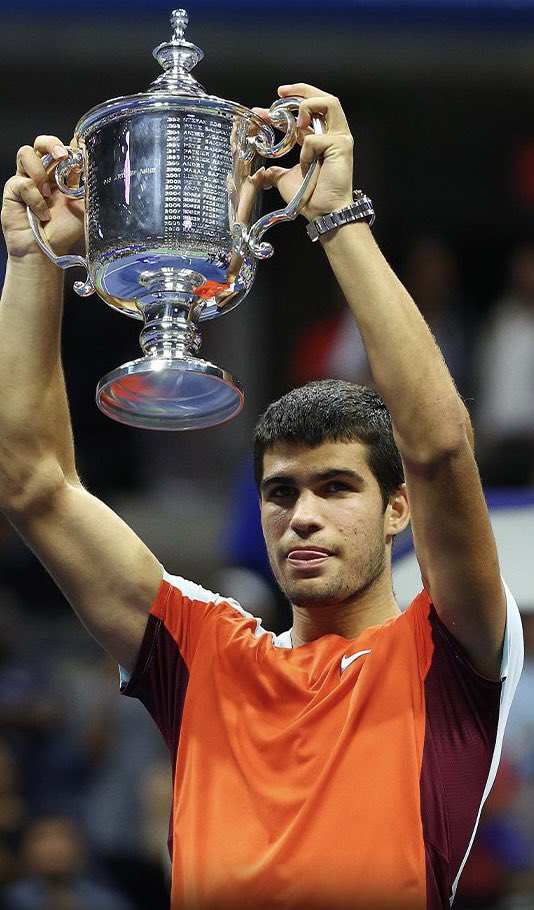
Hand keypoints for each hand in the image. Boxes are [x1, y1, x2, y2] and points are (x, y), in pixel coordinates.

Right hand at [2, 135, 84, 260]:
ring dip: (38, 170)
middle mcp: (43, 174)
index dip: (69, 143)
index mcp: (61, 175)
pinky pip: (21, 183)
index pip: (62, 149)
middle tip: (62, 155)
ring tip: (47, 192)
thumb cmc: (63, 232)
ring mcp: (26, 180)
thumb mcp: (84, 208)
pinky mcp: (13, 191)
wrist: (46, 251)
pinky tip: (41, 213)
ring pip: (25, 153)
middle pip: (40, 143)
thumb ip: (87, 188)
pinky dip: (34, 198)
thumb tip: (92, 167)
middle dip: (50, 143)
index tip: (80, 145)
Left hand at [253, 84, 354, 221]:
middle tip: (280, 93)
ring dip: (309, 106)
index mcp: (320, 140)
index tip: (266, 108)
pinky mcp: (341, 146)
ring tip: (296, 122)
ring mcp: (339, 139)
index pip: (306, 113)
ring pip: (329, 103)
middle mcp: (332, 135)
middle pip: (323, 98)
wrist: (323, 213)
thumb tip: (262, 174)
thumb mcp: (285, 180)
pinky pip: (316, 139)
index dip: (287, 106)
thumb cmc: (310, 198)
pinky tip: (305, 165)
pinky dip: (305, 150)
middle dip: (301, 90)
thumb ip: (275, 171)